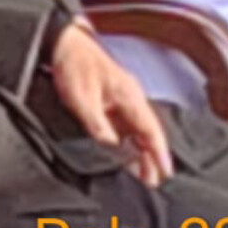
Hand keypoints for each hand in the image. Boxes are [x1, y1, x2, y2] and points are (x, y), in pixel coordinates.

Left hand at [51, 23, 173, 186]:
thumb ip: (97, 125)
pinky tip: (123, 156)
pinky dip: (127, 143)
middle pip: (147, 134)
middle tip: (151, 184)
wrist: (62, 43)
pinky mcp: (110, 102)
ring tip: (140, 177)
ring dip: (139, 153)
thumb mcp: (82, 99)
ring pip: (136, 132)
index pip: (151, 130)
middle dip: (151, 158)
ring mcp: (121, 100)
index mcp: (129, 96)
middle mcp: (130, 99)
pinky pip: (124, 127)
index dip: (159, 153)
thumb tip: (111, 149)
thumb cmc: (73, 64)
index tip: (165, 173)